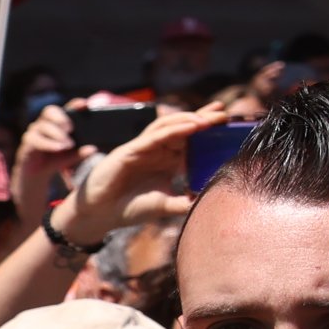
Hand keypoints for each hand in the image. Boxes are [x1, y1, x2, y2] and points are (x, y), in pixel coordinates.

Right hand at [13, 106, 77, 215]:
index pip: (65, 108)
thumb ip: (81, 152)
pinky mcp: (27, 143)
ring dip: (56, 134)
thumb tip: (93, 149)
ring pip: (43, 126)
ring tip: (68, 144)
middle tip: (71, 128)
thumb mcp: (71, 156)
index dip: (74, 104)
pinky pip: (35, 140)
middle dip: (61, 118)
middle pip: (49, 111)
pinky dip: (49, 144)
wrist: (37, 173)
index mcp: (58, 122)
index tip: (85, 104)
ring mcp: (34, 131)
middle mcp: (44, 123)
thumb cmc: (56, 159)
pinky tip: (59, 148)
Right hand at [51, 101, 243, 249]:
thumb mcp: (166, 205)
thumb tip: (210, 202)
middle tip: (225, 112)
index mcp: (166, 161)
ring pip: (168, 126)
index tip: (229, 124)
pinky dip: (174, 130)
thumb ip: (186, 202)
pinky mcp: (130, 151)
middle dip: (203, 118)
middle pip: (182, 127)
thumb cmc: (130, 208)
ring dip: (190, 119)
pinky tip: (191, 126)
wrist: (99, 216)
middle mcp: (156, 151)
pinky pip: (154, 136)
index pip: (191, 140)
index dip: (208, 131)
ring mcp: (142, 149)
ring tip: (211, 118)